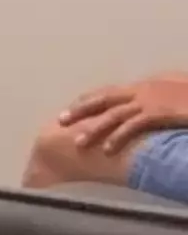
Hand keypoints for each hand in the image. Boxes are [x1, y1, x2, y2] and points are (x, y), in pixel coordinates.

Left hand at [63, 77, 187, 151]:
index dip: (89, 100)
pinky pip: (133, 125)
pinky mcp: (161, 112)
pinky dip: (117, 137)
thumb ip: (156, 102)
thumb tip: (146, 113)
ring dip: (94, 129)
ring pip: (114, 114)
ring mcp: (151, 100)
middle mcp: (144, 89)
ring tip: (78, 143)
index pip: (110, 92)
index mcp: (146, 85)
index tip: (72, 108)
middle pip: (104, 99)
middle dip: (81, 110)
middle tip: (60, 120)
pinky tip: (106, 149)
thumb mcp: (173, 95)